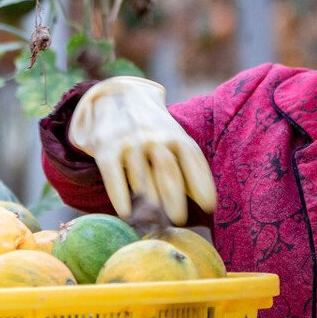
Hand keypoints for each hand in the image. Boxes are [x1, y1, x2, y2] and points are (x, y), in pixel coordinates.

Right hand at [69, 77, 215, 224]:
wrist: (117, 96)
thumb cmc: (152, 130)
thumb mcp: (173, 137)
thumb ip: (187, 165)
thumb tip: (207, 203)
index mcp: (175, 135)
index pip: (192, 159)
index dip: (201, 183)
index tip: (209, 206)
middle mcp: (154, 137)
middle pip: (167, 169)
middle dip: (175, 197)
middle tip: (179, 220)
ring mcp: (130, 142)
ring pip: (141, 175)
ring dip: (148, 200)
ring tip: (153, 221)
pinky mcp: (107, 148)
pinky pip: (113, 174)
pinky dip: (119, 195)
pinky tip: (125, 213)